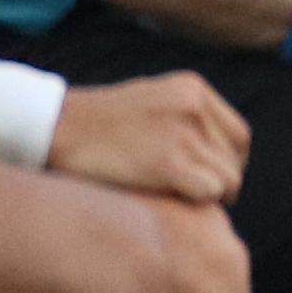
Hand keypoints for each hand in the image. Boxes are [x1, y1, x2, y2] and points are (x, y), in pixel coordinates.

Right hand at [46, 71, 244, 203]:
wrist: (52, 126)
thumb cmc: (95, 124)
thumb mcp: (150, 101)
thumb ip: (185, 117)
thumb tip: (212, 151)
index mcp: (193, 89)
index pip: (239, 135)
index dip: (227, 162)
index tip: (207, 178)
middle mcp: (195, 107)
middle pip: (235, 159)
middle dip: (219, 182)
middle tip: (190, 196)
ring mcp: (183, 133)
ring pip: (228, 179)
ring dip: (209, 196)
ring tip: (176, 199)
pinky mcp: (168, 162)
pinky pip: (211, 191)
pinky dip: (198, 202)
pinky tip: (171, 201)